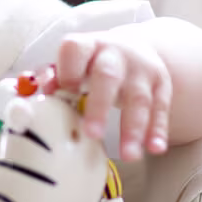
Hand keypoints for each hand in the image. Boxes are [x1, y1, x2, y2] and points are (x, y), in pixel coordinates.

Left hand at [42, 27, 172, 160]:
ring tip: (129, 156)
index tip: (65, 92)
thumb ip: (55, 77)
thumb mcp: (74, 64)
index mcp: (87, 45)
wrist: (133, 48)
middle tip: (91, 133)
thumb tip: (40, 92)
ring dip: (133, 128)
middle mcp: (116, 53)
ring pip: (139, 97)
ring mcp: (141, 69)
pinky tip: (154, 148)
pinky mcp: (161, 84)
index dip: (68, 70)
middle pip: (108, 76)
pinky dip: (157, 130)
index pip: (75, 49)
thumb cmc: (92, 64)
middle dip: (100, 105)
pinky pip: (161, 107)